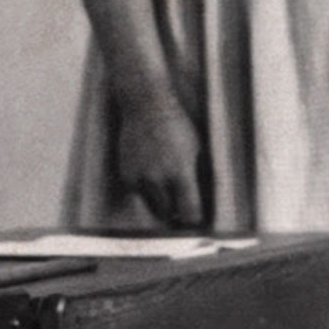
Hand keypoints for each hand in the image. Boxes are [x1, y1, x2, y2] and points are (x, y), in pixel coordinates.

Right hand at [112, 80, 207, 229]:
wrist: (146, 105)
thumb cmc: (177, 125)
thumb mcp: (197, 150)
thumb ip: (198, 176)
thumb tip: (203, 200)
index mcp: (180, 173)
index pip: (189, 212)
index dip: (194, 220)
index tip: (197, 222)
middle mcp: (157, 179)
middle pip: (167, 213)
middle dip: (176, 215)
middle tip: (182, 214)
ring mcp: (139, 177)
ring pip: (151, 206)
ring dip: (160, 205)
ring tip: (169, 198)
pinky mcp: (126, 174)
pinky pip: (138, 193)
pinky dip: (146, 191)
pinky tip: (153, 178)